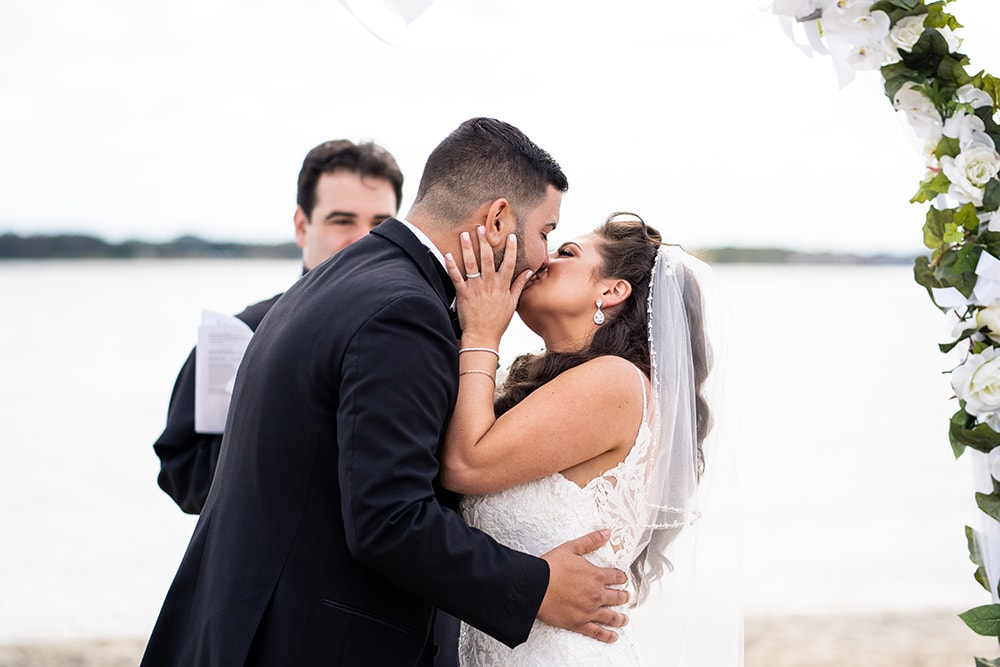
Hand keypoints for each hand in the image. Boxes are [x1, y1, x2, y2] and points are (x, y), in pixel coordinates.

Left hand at [444, 226, 532, 344]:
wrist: (483, 337)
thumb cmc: (498, 321)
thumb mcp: (512, 303)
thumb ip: (519, 285)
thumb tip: (528, 272)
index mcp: (502, 286)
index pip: (508, 264)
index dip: (510, 249)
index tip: (511, 236)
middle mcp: (489, 285)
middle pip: (487, 259)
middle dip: (484, 242)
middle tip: (482, 228)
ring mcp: (476, 289)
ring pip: (471, 265)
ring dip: (467, 249)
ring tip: (465, 234)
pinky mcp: (463, 295)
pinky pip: (456, 278)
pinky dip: (451, 266)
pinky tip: (447, 255)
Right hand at [537, 529, 629, 643]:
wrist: (535, 587)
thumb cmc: (550, 567)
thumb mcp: (571, 548)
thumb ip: (591, 541)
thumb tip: (607, 532)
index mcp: (596, 576)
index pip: (616, 577)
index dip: (622, 577)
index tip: (623, 579)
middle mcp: (597, 595)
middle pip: (617, 597)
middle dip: (624, 596)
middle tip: (626, 597)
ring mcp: (589, 611)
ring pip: (611, 616)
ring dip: (621, 618)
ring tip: (624, 619)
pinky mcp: (579, 624)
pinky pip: (597, 632)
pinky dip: (607, 636)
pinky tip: (613, 636)